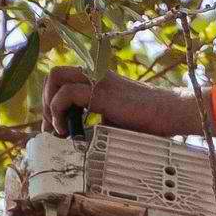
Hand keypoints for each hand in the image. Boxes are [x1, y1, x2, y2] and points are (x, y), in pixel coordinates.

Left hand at [41, 66, 207, 137]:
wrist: (171, 114)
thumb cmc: (148, 123)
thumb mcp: (113, 123)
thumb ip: (93, 125)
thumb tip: (72, 142)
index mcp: (97, 79)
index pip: (62, 80)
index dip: (50, 102)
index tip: (52, 130)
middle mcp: (94, 74)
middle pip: (54, 74)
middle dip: (44, 102)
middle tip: (51, 129)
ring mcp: (98, 80)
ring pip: (56, 78)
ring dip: (48, 106)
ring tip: (58, 130)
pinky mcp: (102, 92)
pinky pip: (67, 93)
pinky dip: (58, 112)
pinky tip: (67, 131)